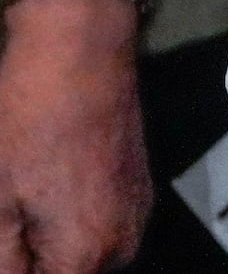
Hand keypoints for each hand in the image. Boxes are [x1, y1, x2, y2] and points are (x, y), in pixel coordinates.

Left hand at [0, 0, 149, 273]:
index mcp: (87, 254)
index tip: (5, 235)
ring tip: (19, 200)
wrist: (80, 53)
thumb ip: (2, 259)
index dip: (12, 264)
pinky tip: (42, 187)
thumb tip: (11, 271)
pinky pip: (97, 226)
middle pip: (63, 272)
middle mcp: (124, 242)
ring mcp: (136, 212)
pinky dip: (65, 221)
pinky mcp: (136, 186)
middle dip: (27, 257)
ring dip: (44, 244)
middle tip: (8, 216)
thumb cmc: (28, 123)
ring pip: (78, 256)